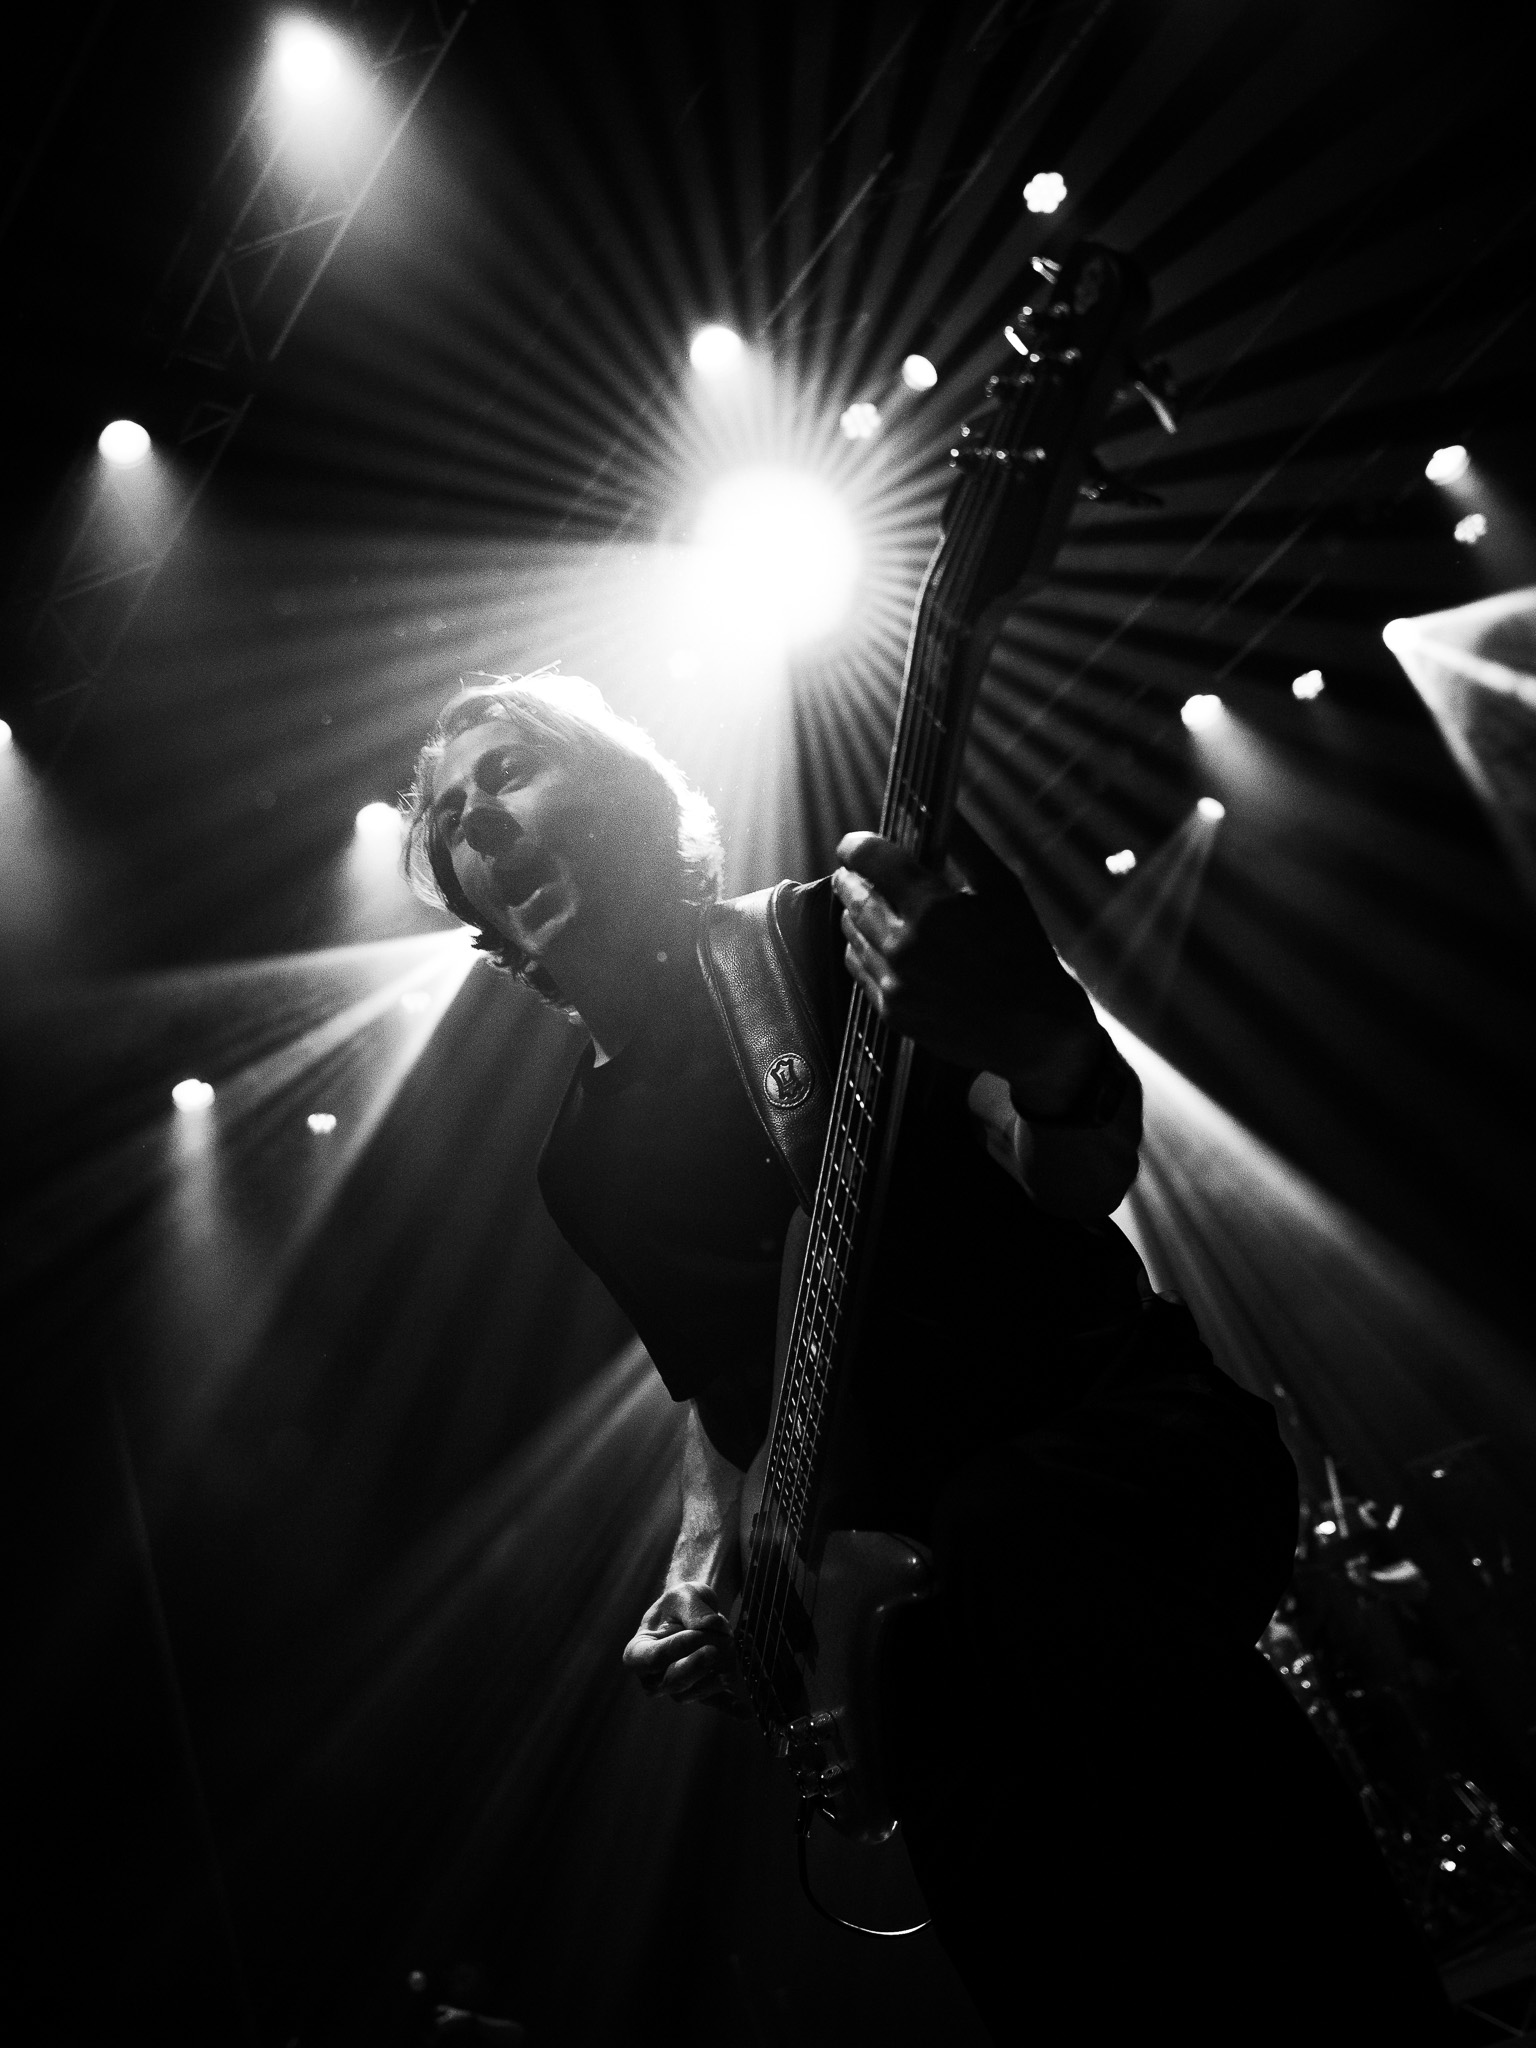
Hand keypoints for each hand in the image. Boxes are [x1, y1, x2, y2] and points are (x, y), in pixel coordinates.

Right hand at [621, 1582, 751, 1713]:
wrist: (695, 1611)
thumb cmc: (681, 1603)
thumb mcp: (683, 1595)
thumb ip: (694, 1609)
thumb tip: (711, 1626)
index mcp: (639, 1652)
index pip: (653, 1659)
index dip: (676, 1649)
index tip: (698, 1633)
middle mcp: (653, 1678)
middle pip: (674, 1681)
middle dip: (699, 1663)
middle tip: (721, 1643)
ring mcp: (677, 1689)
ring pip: (695, 1692)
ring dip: (717, 1673)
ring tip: (731, 1647)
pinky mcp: (702, 1694)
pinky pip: (715, 1703)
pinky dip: (730, 1706)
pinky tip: (744, 1711)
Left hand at [832, 830, 1099, 1110]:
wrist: (1034, 1030)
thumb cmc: (1024, 952)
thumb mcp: (1005, 888)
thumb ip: (967, 845)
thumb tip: (943, 806)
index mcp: (933, 908)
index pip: (872, 860)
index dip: (856, 845)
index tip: (854, 843)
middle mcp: (905, 945)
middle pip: (854, 897)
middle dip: (851, 877)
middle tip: (852, 870)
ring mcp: (894, 982)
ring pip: (851, 933)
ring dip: (854, 912)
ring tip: (865, 903)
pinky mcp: (892, 1011)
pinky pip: (859, 969)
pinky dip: (862, 948)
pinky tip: (876, 942)